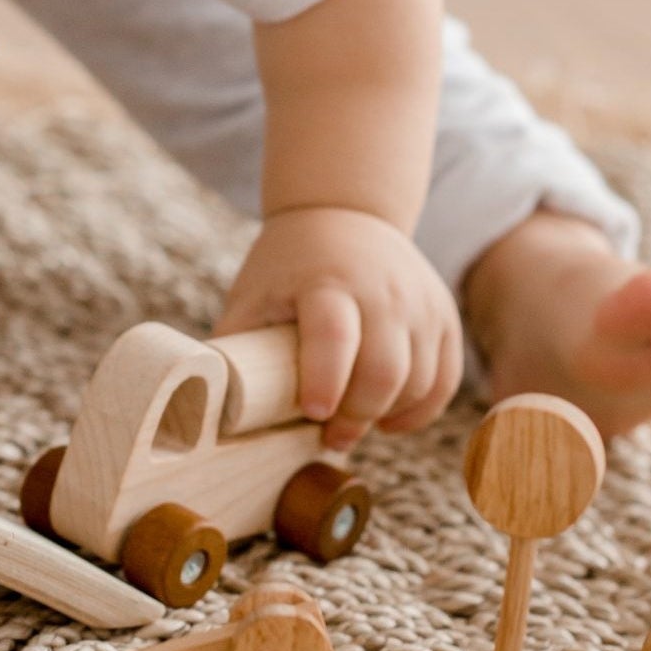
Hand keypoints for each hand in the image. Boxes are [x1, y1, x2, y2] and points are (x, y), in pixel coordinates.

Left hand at [214, 207, 461, 449]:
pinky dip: (420, 411)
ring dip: (386, 417)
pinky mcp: (443, 316)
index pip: (334, 335)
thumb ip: (233, 348)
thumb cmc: (286, 269)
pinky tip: (388, 420)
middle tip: (329, 436)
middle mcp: (382, 289)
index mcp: (326, 282)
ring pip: (420, 380)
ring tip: (351, 424)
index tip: (312, 414)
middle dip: (357, 416)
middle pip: (385, 369)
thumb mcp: (251, 296)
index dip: (325, 381)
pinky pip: (444, 379)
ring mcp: (419, 302)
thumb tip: (205, 409)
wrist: (344, 215)